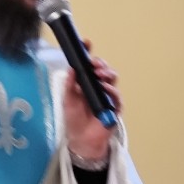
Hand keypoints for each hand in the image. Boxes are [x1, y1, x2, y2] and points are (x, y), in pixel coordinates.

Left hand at [62, 42, 120, 165]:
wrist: (82, 140)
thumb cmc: (74, 119)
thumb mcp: (67, 100)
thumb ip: (69, 85)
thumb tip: (71, 68)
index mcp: (85, 82)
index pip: (88, 65)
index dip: (88, 53)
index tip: (87, 43)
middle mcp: (97, 86)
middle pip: (103, 69)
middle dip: (100, 63)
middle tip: (94, 64)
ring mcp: (107, 95)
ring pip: (112, 78)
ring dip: (106, 73)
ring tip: (99, 74)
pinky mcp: (114, 107)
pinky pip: (116, 95)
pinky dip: (111, 90)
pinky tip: (105, 87)